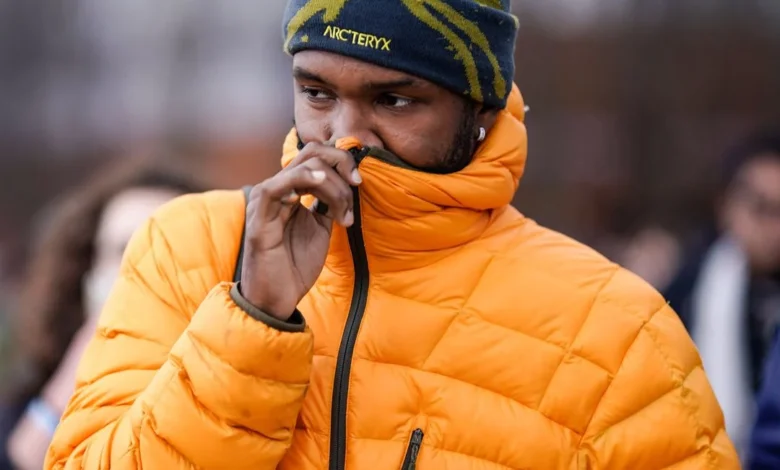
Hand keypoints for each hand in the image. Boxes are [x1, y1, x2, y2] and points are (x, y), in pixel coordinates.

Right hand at [240, 142, 361, 319]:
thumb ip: (329, 204)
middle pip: (311, 153)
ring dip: (333, 187)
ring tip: (342, 215)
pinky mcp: (260, 215)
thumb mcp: (321, 228)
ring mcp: (266, 200)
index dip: (341, 161)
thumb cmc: (295, 265)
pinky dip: (302, 180)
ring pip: (304, 167)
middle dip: (341, 165)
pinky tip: (320, 185)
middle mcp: (277, 189)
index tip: (358, 182)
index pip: (315, 156)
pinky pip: (277, 186)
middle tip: (356, 186)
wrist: (277, 297)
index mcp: (290, 190)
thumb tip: (347, 183)